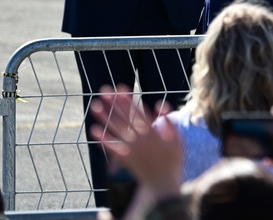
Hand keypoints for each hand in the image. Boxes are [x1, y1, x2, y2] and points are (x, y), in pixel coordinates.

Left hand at [88, 85, 181, 201]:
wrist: (163, 183)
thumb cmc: (173, 160)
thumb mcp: (178, 139)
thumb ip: (169, 121)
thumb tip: (160, 104)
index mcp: (153, 131)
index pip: (138, 111)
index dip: (128, 99)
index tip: (120, 88)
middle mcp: (141, 138)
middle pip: (124, 117)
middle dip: (114, 103)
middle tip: (103, 91)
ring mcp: (132, 148)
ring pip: (116, 129)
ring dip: (105, 117)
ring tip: (94, 106)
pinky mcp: (125, 158)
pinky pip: (112, 147)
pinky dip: (103, 139)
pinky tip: (94, 130)